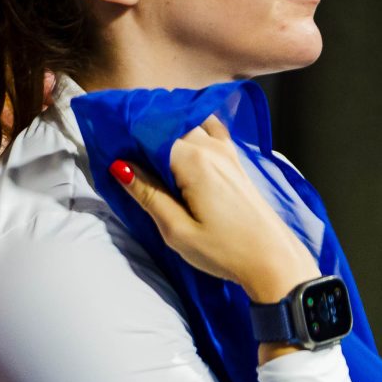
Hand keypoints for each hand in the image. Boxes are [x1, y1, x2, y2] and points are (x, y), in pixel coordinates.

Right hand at [109, 116, 319, 302]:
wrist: (273, 259)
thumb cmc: (225, 251)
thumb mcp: (177, 230)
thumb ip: (148, 194)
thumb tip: (119, 166)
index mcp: (193, 161)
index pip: (150, 132)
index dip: (127, 134)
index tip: (108, 141)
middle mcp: (211, 148)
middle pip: (169, 123)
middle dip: (145, 128)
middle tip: (124, 145)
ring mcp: (227, 151)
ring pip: (190, 122)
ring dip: (168, 126)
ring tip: (149, 145)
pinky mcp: (236, 160)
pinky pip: (210, 129)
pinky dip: (192, 128)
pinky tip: (182, 142)